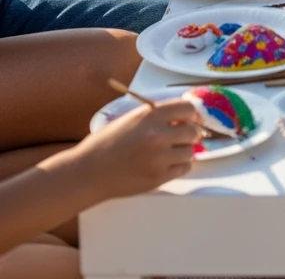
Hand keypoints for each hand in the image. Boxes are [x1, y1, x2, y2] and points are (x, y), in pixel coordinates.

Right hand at [75, 99, 199, 198]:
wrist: (89, 172)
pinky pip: (184, 168)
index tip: (191, 118)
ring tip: (170, 152)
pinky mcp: (158, 178)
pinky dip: (180, 165)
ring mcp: (159, 158)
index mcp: (150, 115)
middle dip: (189, 133)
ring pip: (190, 151)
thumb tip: (184, 115)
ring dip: (184, 150)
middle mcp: (158, 135)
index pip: (187, 108)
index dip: (191, 113)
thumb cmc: (107, 143)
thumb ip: (157, 115)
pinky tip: (167, 163)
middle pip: (193, 131)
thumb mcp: (132, 118)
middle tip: (181, 137)